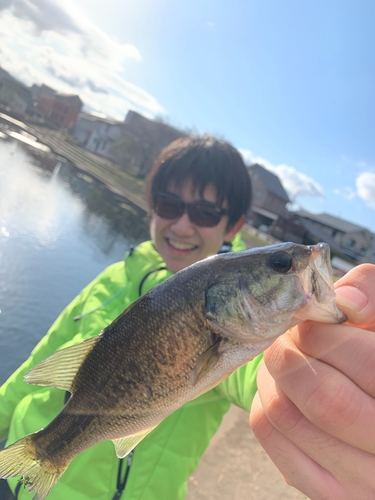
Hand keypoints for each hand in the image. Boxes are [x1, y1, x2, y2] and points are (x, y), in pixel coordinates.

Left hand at [250, 263, 374, 498]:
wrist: (371, 403)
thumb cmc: (371, 351)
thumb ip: (370, 292)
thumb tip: (344, 302)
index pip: (367, 365)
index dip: (324, 336)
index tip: (309, 323)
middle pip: (324, 398)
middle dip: (291, 355)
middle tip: (287, 338)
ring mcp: (363, 480)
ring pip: (287, 415)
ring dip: (272, 375)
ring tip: (284, 360)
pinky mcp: (328, 491)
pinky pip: (270, 433)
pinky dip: (263, 400)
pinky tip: (282, 390)